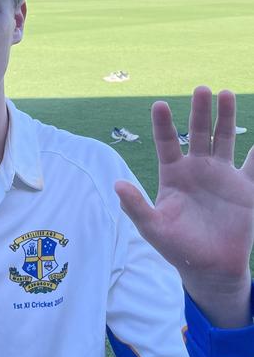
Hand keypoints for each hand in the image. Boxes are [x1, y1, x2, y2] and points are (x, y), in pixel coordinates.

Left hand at [115, 87, 253, 327]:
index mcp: (173, 174)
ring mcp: (221, 175)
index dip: (163, 124)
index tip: (159, 104)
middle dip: (199, 111)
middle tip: (201, 89)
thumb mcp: (152, 228)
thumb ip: (135, 207)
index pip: (166, 142)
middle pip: (197, 133)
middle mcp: (197, 168)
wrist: (209, 268)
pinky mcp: (244, 189)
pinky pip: (253, 167)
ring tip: (225, 93)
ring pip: (223, 139)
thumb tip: (116, 184)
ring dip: (225, 118)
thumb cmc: (177, 247)